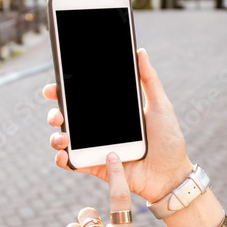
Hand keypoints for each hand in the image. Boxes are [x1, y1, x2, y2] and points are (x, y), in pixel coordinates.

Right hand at [43, 47, 193, 203]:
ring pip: (65, 140)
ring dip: (56, 136)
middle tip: (57, 114)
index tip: (54, 87)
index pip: (82, 99)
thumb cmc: (169, 140)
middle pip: (68, 118)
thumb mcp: (160, 106)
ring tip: (62, 135)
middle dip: (55, 113)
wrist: (172, 174)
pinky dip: (63, 159)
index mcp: (111, 113)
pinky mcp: (96, 167)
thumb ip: (149, 80)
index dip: (63, 92)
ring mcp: (96, 149)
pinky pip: (73, 163)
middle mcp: (99, 129)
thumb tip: (140, 52)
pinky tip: (63, 155)